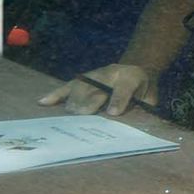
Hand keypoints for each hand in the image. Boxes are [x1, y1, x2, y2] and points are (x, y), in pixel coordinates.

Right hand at [39, 64, 157, 115]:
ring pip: (80, 86)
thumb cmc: (143, 90)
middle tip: (84, 116)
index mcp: (131, 77)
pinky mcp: (82, 79)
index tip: (112, 113)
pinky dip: (55, 94)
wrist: (137, 68)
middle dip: (90, 102)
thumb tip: (135, 126)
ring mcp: (95, 74)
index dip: (118, 100)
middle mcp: (111, 72)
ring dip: (74, 101)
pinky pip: (67, 86)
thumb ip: (144, 109)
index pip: (124, 87)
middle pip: (97, 87)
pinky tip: (42, 102)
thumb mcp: (151, 98)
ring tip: (70, 115)